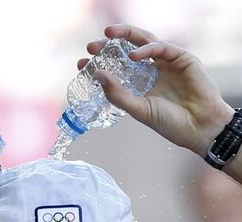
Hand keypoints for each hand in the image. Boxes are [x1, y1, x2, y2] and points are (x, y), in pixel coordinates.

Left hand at [78, 24, 234, 156]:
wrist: (199, 127)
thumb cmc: (169, 122)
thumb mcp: (138, 109)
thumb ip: (117, 94)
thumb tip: (96, 75)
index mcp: (140, 86)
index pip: (116, 71)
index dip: (99, 66)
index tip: (82, 64)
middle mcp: (151, 72)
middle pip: (126, 53)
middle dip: (108, 47)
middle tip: (90, 46)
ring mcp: (166, 64)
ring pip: (143, 42)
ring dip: (125, 36)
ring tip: (107, 35)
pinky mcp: (181, 58)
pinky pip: (161, 47)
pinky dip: (146, 48)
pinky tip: (133, 55)